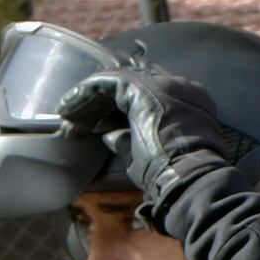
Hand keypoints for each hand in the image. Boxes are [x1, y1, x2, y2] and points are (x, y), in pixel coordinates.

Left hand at [55, 67, 233, 220]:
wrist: (191, 177)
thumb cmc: (175, 174)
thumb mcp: (152, 155)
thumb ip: (129, 140)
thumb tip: (108, 135)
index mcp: (188, 103)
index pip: (146, 96)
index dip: (116, 109)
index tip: (97, 126)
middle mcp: (177, 87)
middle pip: (128, 85)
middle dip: (100, 104)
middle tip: (77, 122)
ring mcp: (160, 84)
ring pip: (115, 82)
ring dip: (89, 101)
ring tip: (68, 116)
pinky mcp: (140, 87)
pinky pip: (104, 82)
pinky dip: (84, 94)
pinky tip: (69, 109)